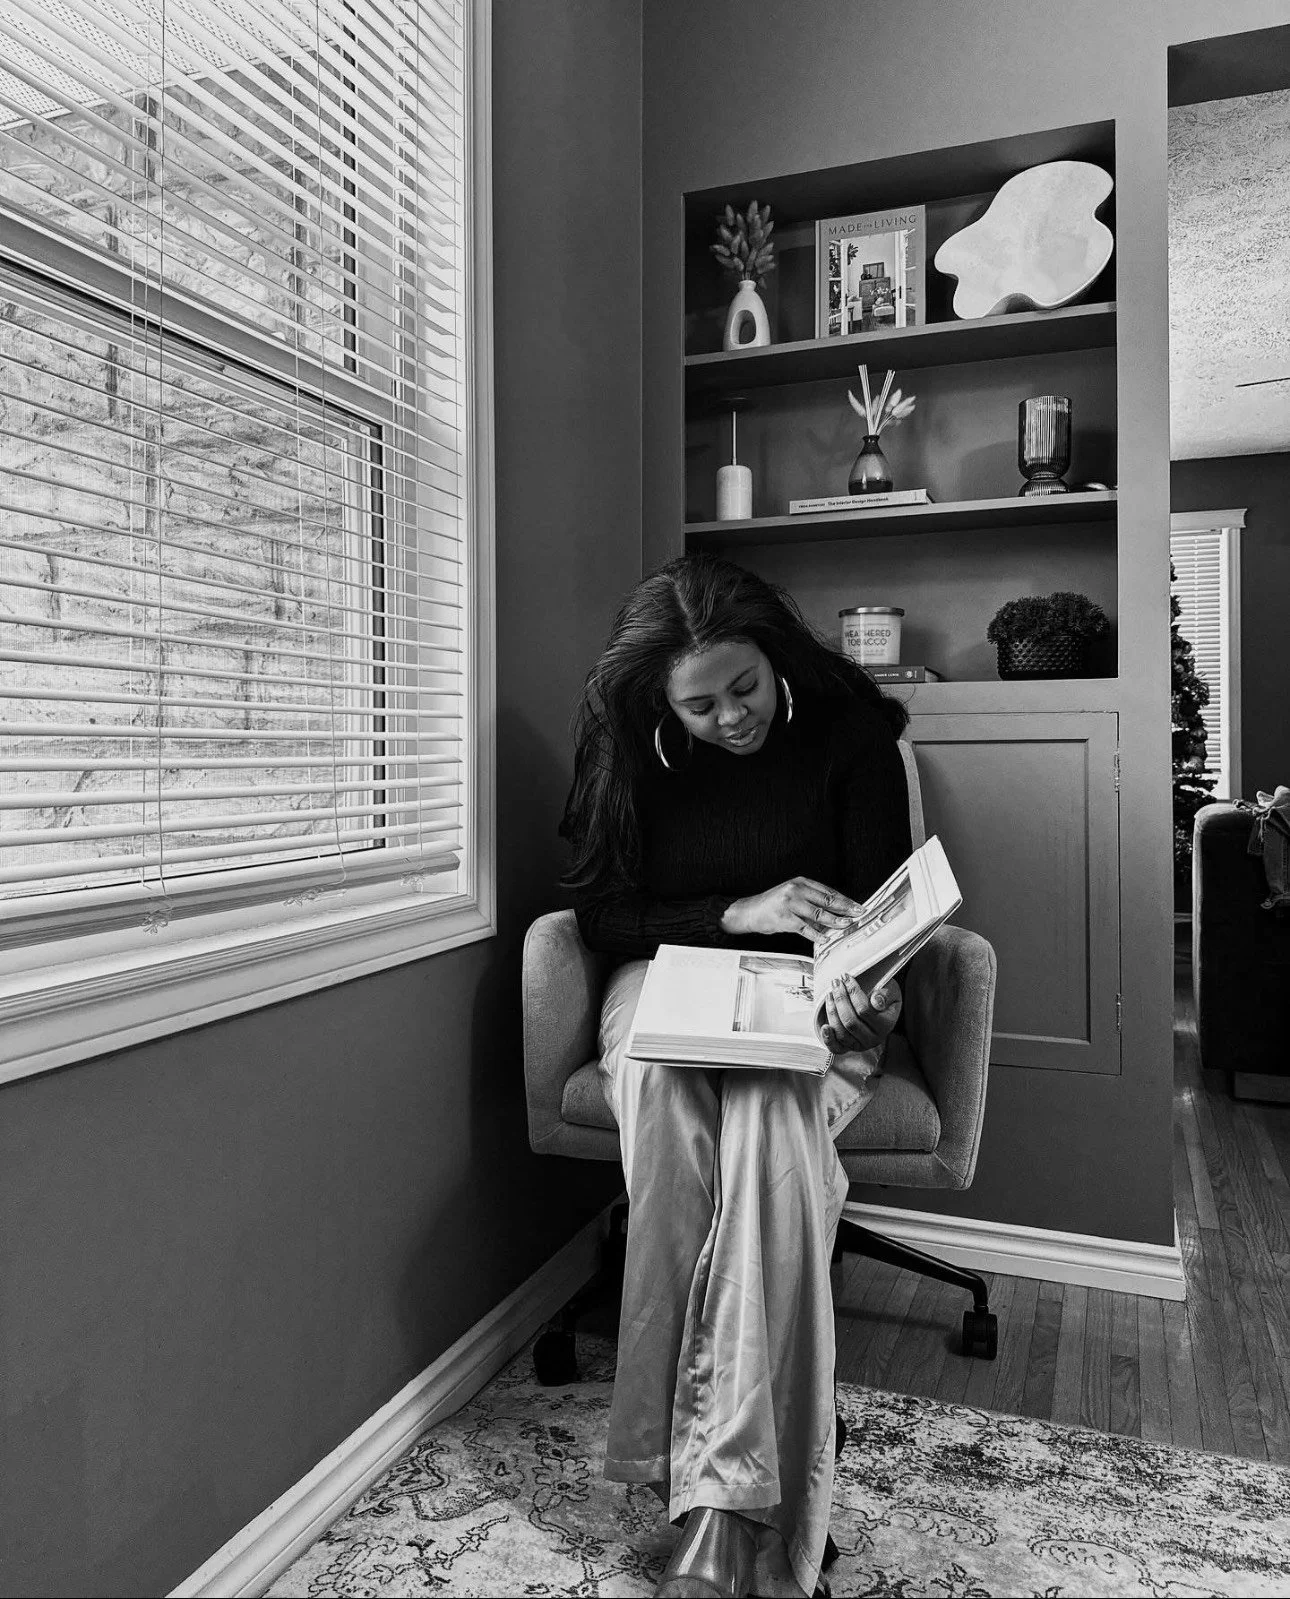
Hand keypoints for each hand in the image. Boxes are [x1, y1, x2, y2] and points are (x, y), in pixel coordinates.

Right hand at [721, 877, 861, 940]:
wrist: (749, 911)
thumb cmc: (773, 905)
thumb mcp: (792, 895)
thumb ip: (811, 900)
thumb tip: (835, 912)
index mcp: (800, 882)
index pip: (828, 891)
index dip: (844, 899)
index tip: (857, 906)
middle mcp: (796, 890)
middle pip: (826, 900)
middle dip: (845, 908)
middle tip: (858, 914)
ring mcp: (789, 904)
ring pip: (818, 914)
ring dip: (835, 921)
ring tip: (846, 925)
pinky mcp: (784, 918)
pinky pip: (805, 928)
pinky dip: (817, 934)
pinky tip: (826, 938)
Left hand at [820, 973, 898, 1054]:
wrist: (880, 1008)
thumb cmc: (883, 996)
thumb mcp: (891, 990)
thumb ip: (886, 994)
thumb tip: (876, 1001)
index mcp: (886, 1025)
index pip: (864, 1010)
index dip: (853, 993)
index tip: (846, 977)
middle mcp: (873, 1039)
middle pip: (850, 1022)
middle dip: (840, 1000)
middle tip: (836, 983)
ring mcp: (860, 1045)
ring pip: (842, 1033)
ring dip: (832, 1012)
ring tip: (829, 995)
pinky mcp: (848, 1048)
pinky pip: (836, 1048)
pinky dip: (828, 1038)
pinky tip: (824, 1026)